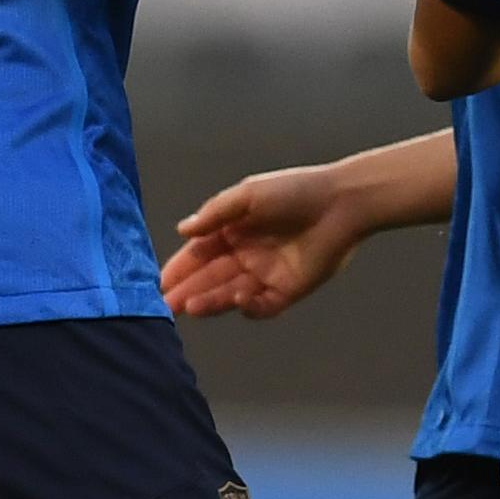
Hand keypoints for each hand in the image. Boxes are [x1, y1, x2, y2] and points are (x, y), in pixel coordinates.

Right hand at [160, 163, 368, 318]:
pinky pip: (262, 306)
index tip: (158, 283)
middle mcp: (245, 256)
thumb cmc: (294, 192)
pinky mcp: (288, 291)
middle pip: (210, 279)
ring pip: (231, 294)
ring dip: (210, 301)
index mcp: (233, 232)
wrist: (341, 203)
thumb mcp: (248, 195)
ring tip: (190, 306)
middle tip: (166, 305)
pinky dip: (249, 306)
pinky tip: (239, 298)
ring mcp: (266, 275)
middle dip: (187, 291)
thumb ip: (215, 213)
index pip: (198, 255)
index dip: (179, 269)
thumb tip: (183, 230)